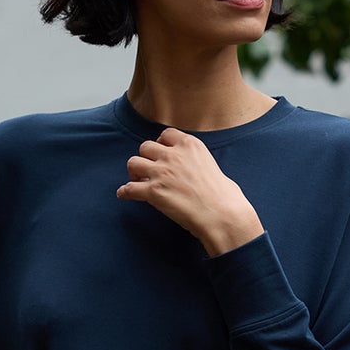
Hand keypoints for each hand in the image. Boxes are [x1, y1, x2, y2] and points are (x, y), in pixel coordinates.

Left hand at [116, 128, 264, 256]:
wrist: (222, 215)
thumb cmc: (224, 196)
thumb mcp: (212, 166)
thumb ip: (198, 161)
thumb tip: (197, 171)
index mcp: (189, 145)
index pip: (166, 135)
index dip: (160, 145)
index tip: (160, 154)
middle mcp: (173, 155)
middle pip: (145, 147)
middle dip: (145, 158)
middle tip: (148, 171)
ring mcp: (161, 173)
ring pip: (133, 163)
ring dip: (134, 172)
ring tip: (138, 182)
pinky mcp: (154, 192)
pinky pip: (129, 189)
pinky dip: (125, 192)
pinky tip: (124, 195)